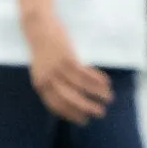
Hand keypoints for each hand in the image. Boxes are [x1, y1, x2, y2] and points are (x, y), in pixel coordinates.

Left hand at [22, 7, 112, 122]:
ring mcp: (57, 69)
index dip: (71, 114)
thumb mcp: (42, 70)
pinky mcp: (68, 58)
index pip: (56, 105)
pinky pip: (85, 73)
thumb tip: (70, 97)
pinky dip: (97, 79)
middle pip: (69, 99)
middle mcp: (48, 79)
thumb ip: (52, 84)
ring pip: (80, 87)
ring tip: (108, 98)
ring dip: (97, 94)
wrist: (38, 27)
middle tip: (100, 113)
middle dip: (86, 108)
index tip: (84, 120)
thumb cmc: (43, 49)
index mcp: (40, 84)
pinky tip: (106, 82)